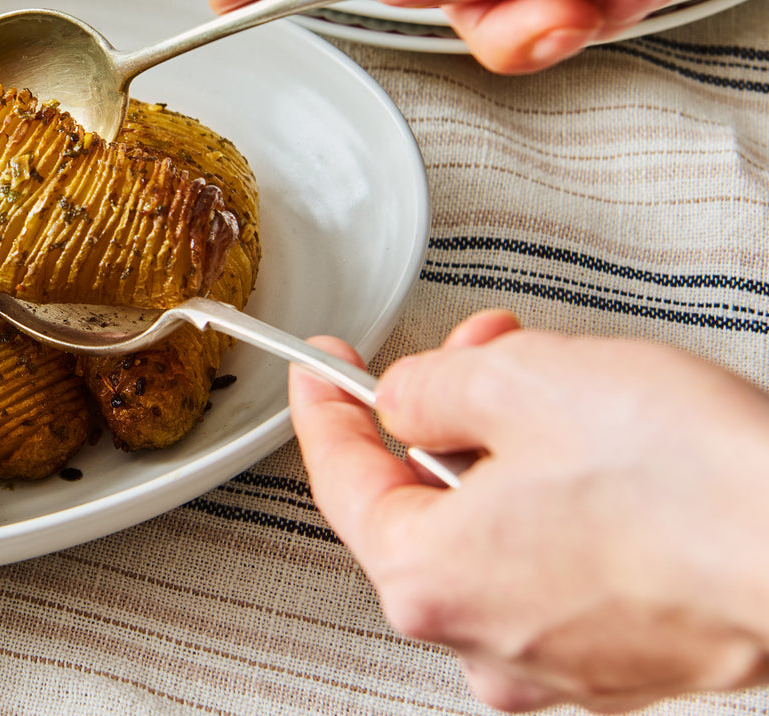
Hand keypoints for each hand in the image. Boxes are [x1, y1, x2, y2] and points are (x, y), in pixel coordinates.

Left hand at [293, 311, 768, 710]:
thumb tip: (404, 398)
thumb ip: (428, 386)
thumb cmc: (692, 481)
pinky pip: (551, 566)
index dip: (325, 406)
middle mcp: (482, 641)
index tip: (319, 368)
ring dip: (505, 452)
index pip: (339, 480)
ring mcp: (556, 661)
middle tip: (477, 349)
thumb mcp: (517, 381)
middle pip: (418, 505)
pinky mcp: (622, 656)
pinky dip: (556, 506)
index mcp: (429, 580)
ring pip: (490, 533)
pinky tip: (602, 457)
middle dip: (441, 412)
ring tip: (560, 389)